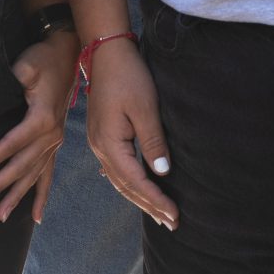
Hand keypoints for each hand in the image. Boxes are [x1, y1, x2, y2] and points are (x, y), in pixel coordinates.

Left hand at [0, 33, 72, 223]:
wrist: (68, 54)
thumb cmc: (45, 58)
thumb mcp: (30, 64)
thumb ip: (21, 75)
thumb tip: (13, 80)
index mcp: (42, 118)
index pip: (12, 145)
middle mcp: (51, 135)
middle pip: (21, 166)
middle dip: (0, 187)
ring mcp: (55, 141)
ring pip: (34, 175)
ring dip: (18, 196)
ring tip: (1, 216)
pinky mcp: (55, 142)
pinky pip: (48, 174)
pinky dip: (42, 195)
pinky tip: (37, 216)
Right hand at [86, 37, 176, 229]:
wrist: (106, 51)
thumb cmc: (128, 75)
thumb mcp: (145, 108)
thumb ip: (153, 142)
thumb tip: (162, 173)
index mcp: (109, 143)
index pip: (135, 182)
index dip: (156, 200)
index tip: (175, 215)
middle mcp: (99, 147)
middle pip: (125, 186)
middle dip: (149, 205)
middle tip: (172, 223)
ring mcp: (98, 141)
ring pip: (119, 179)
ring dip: (139, 196)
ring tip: (159, 212)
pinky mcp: (102, 134)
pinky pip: (116, 167)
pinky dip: (129, 182)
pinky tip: (136, 188)